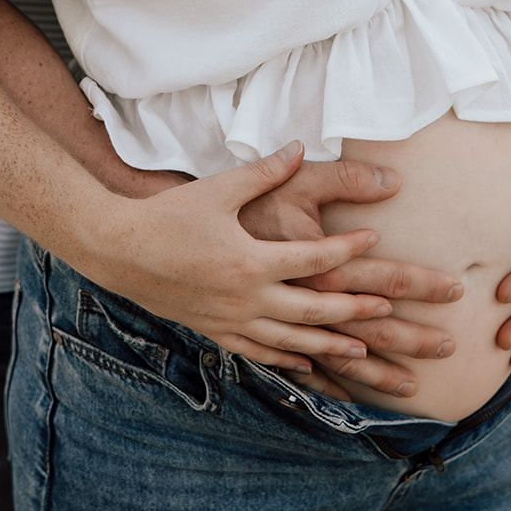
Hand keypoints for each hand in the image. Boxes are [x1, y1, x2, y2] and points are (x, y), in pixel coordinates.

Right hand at [85, 142, 419, 373]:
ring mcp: (232, 321)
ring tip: (365, 350)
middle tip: (390, 309)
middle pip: (314, 310)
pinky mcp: (217, 332)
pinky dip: (290, 360)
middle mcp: (247, 298)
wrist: (120, 249)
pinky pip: (261, 353)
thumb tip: (300, 147)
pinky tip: (308, 363)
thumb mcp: (221, 188)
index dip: (346, 248)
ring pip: (293, 341)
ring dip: (332, 346)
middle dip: (357, 311)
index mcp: (251, 260)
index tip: (374, 239)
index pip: (313, 259)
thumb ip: (265, 171)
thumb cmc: (171, 215)